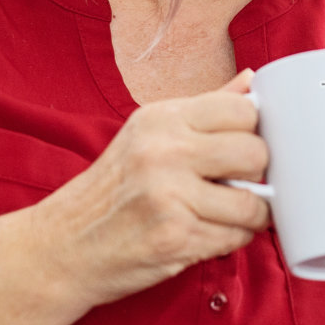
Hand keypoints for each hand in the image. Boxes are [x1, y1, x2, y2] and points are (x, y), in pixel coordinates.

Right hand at [29, 71, 272, 308]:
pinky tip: (212, 234)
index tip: (247, 147)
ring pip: (253, 204)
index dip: (256, 132)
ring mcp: (170, 196)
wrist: (65, 244)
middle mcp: (165, 151)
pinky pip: (235, 238)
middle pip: (256, 153)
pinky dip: (232, 239)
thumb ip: (206, 109)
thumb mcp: (149, 134)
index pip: (244, 110)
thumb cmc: (114, 189)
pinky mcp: (175, 237)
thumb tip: (252, 80)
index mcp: (162, 118)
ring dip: (252, 215)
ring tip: (232, 214)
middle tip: (244, 183)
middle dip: (260, 174)